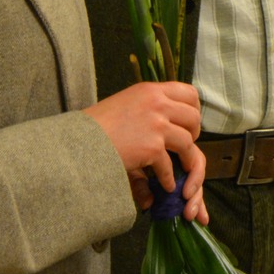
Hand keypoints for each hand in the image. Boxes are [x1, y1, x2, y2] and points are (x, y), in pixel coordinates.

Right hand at [84, 81, 209, 222]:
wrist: (80, 140)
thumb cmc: (97, 125)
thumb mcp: (125, 104)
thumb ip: (148, 107)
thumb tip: (167, 119)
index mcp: (150, 90)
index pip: (189, 93)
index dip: (193, 110)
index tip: (187, 123)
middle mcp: (156, 102)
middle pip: (193, 117)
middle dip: (194, 134)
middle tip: (185, 146)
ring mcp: (156, 124)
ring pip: (188, 141)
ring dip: (186, 158)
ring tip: (181, 168)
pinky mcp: (152, 146)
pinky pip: (171, 164)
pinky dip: (168, 177)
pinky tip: (163, 184)